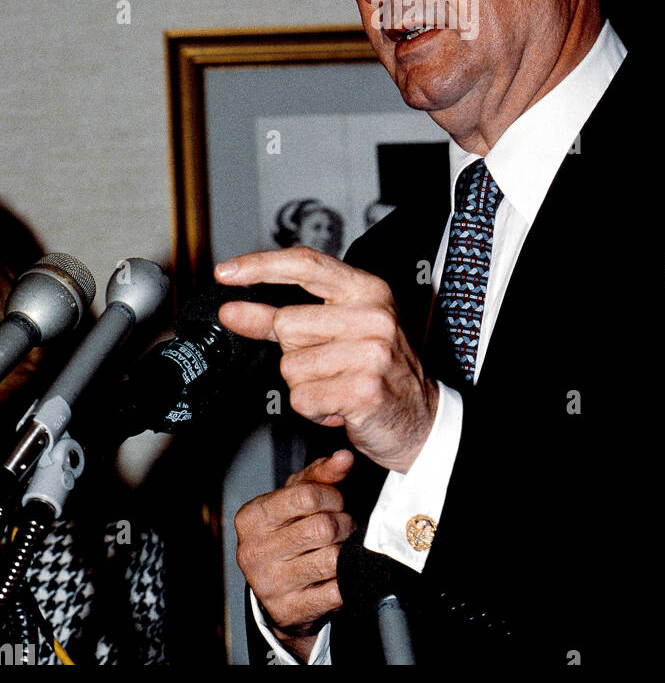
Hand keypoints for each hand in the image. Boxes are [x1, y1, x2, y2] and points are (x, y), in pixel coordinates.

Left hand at [216, 247, 437, 472]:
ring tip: (338, 385)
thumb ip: (283, 318)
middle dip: (295, 353)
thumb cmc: (377, 370)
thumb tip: (233, 310)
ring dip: (304, 386)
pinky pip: (302, 399)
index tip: (225, 272)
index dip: (260, 266)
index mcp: (367, 289)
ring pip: (290, 367)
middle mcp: (373, 314)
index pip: (305, 264)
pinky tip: (341, 406)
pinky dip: (313, 410)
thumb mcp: (337, 331)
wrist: (421, 419)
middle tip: (330, 365)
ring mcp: (371, 351)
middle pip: (287, 323)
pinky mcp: (364, 389)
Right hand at [235, 450, 354, 663]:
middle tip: (343, 525)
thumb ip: (321, 474)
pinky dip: (345, 579)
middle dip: (343, 524)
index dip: (332, 496)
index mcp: (251, 517)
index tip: (335, 501)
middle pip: (322, 528)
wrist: (277, 588)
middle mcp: (253, 552)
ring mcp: (269, 585)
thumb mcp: (297, 497)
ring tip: (340, 546)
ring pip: (331, 559)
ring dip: (346, 551)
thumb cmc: (288, 531)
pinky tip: (336, 573)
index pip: (306, 497)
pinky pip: (336, 590)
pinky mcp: (288, 611)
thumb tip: (344, 457)